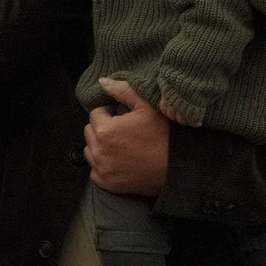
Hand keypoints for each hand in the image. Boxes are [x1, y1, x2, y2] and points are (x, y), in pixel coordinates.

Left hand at [86, 76, 171, 197]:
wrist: (175, 168)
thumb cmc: (162, 135)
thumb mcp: (146, 106)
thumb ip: (122, 90)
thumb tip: (102, 82)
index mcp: (104, 130)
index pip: (96, 113)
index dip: (110, 112)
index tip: (124, 117)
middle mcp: (98, 150)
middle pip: (90, 131)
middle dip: (102, 127)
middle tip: (122, 130)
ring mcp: (101, 169)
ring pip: (90, 150)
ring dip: (100, 145)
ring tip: (120, 144)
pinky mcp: (106, 183)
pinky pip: (94, 170)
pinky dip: (102, 164)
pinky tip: (119, 160)